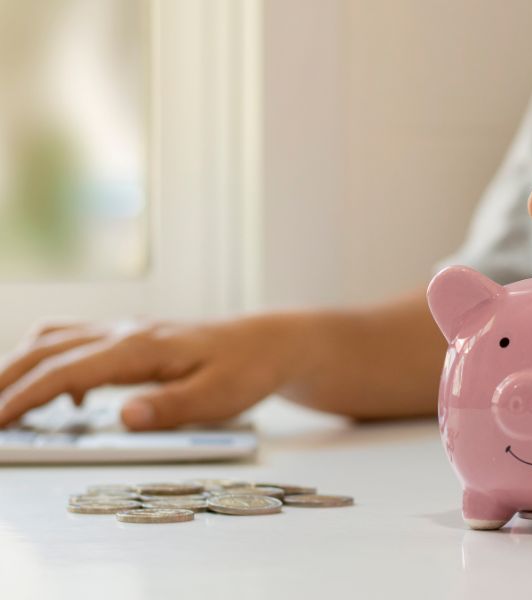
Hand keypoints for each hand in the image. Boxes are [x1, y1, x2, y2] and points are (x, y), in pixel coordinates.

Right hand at [0, 315, 297, 429]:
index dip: (24, 397)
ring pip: (56, 339)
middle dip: (6, 380)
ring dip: (23, 366)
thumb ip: (171, 408)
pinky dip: (53, 363)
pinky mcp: (134, 337)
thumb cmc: (247, 369)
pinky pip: (77, 341)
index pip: (66, 370)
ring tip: (6, 403)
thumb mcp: (219, 396)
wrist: (269, 342)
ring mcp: (128, 330)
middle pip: (47, 349)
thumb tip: (123, 417)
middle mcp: (127, 332)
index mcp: (142, 347)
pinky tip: (63, 397)